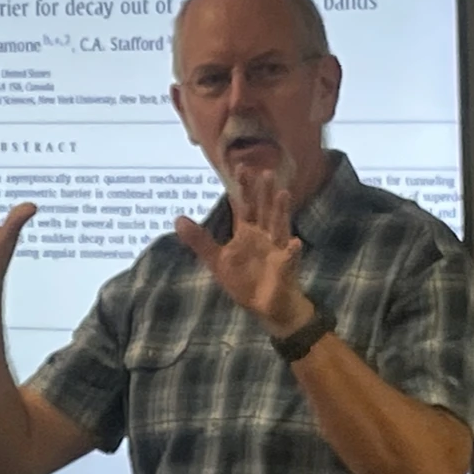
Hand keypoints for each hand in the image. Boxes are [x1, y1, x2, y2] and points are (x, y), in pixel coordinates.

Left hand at [175, 169, 312, 337]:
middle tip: (265, 171)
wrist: (266, 307)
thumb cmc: (244, 281)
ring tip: (283, 194)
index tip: (241, 167)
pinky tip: (295, 244)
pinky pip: (290, 258)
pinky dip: (293, 251)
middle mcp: (263, 236)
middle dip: (264, 192)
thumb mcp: (217, 261)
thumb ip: (200, 240)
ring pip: (279, 226)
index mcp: (246, 233)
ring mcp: (277, 249)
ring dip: (281, 211)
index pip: (244, 206)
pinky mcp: (285, 267)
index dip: (243, 188)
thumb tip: (178, 218)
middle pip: (264, 210)